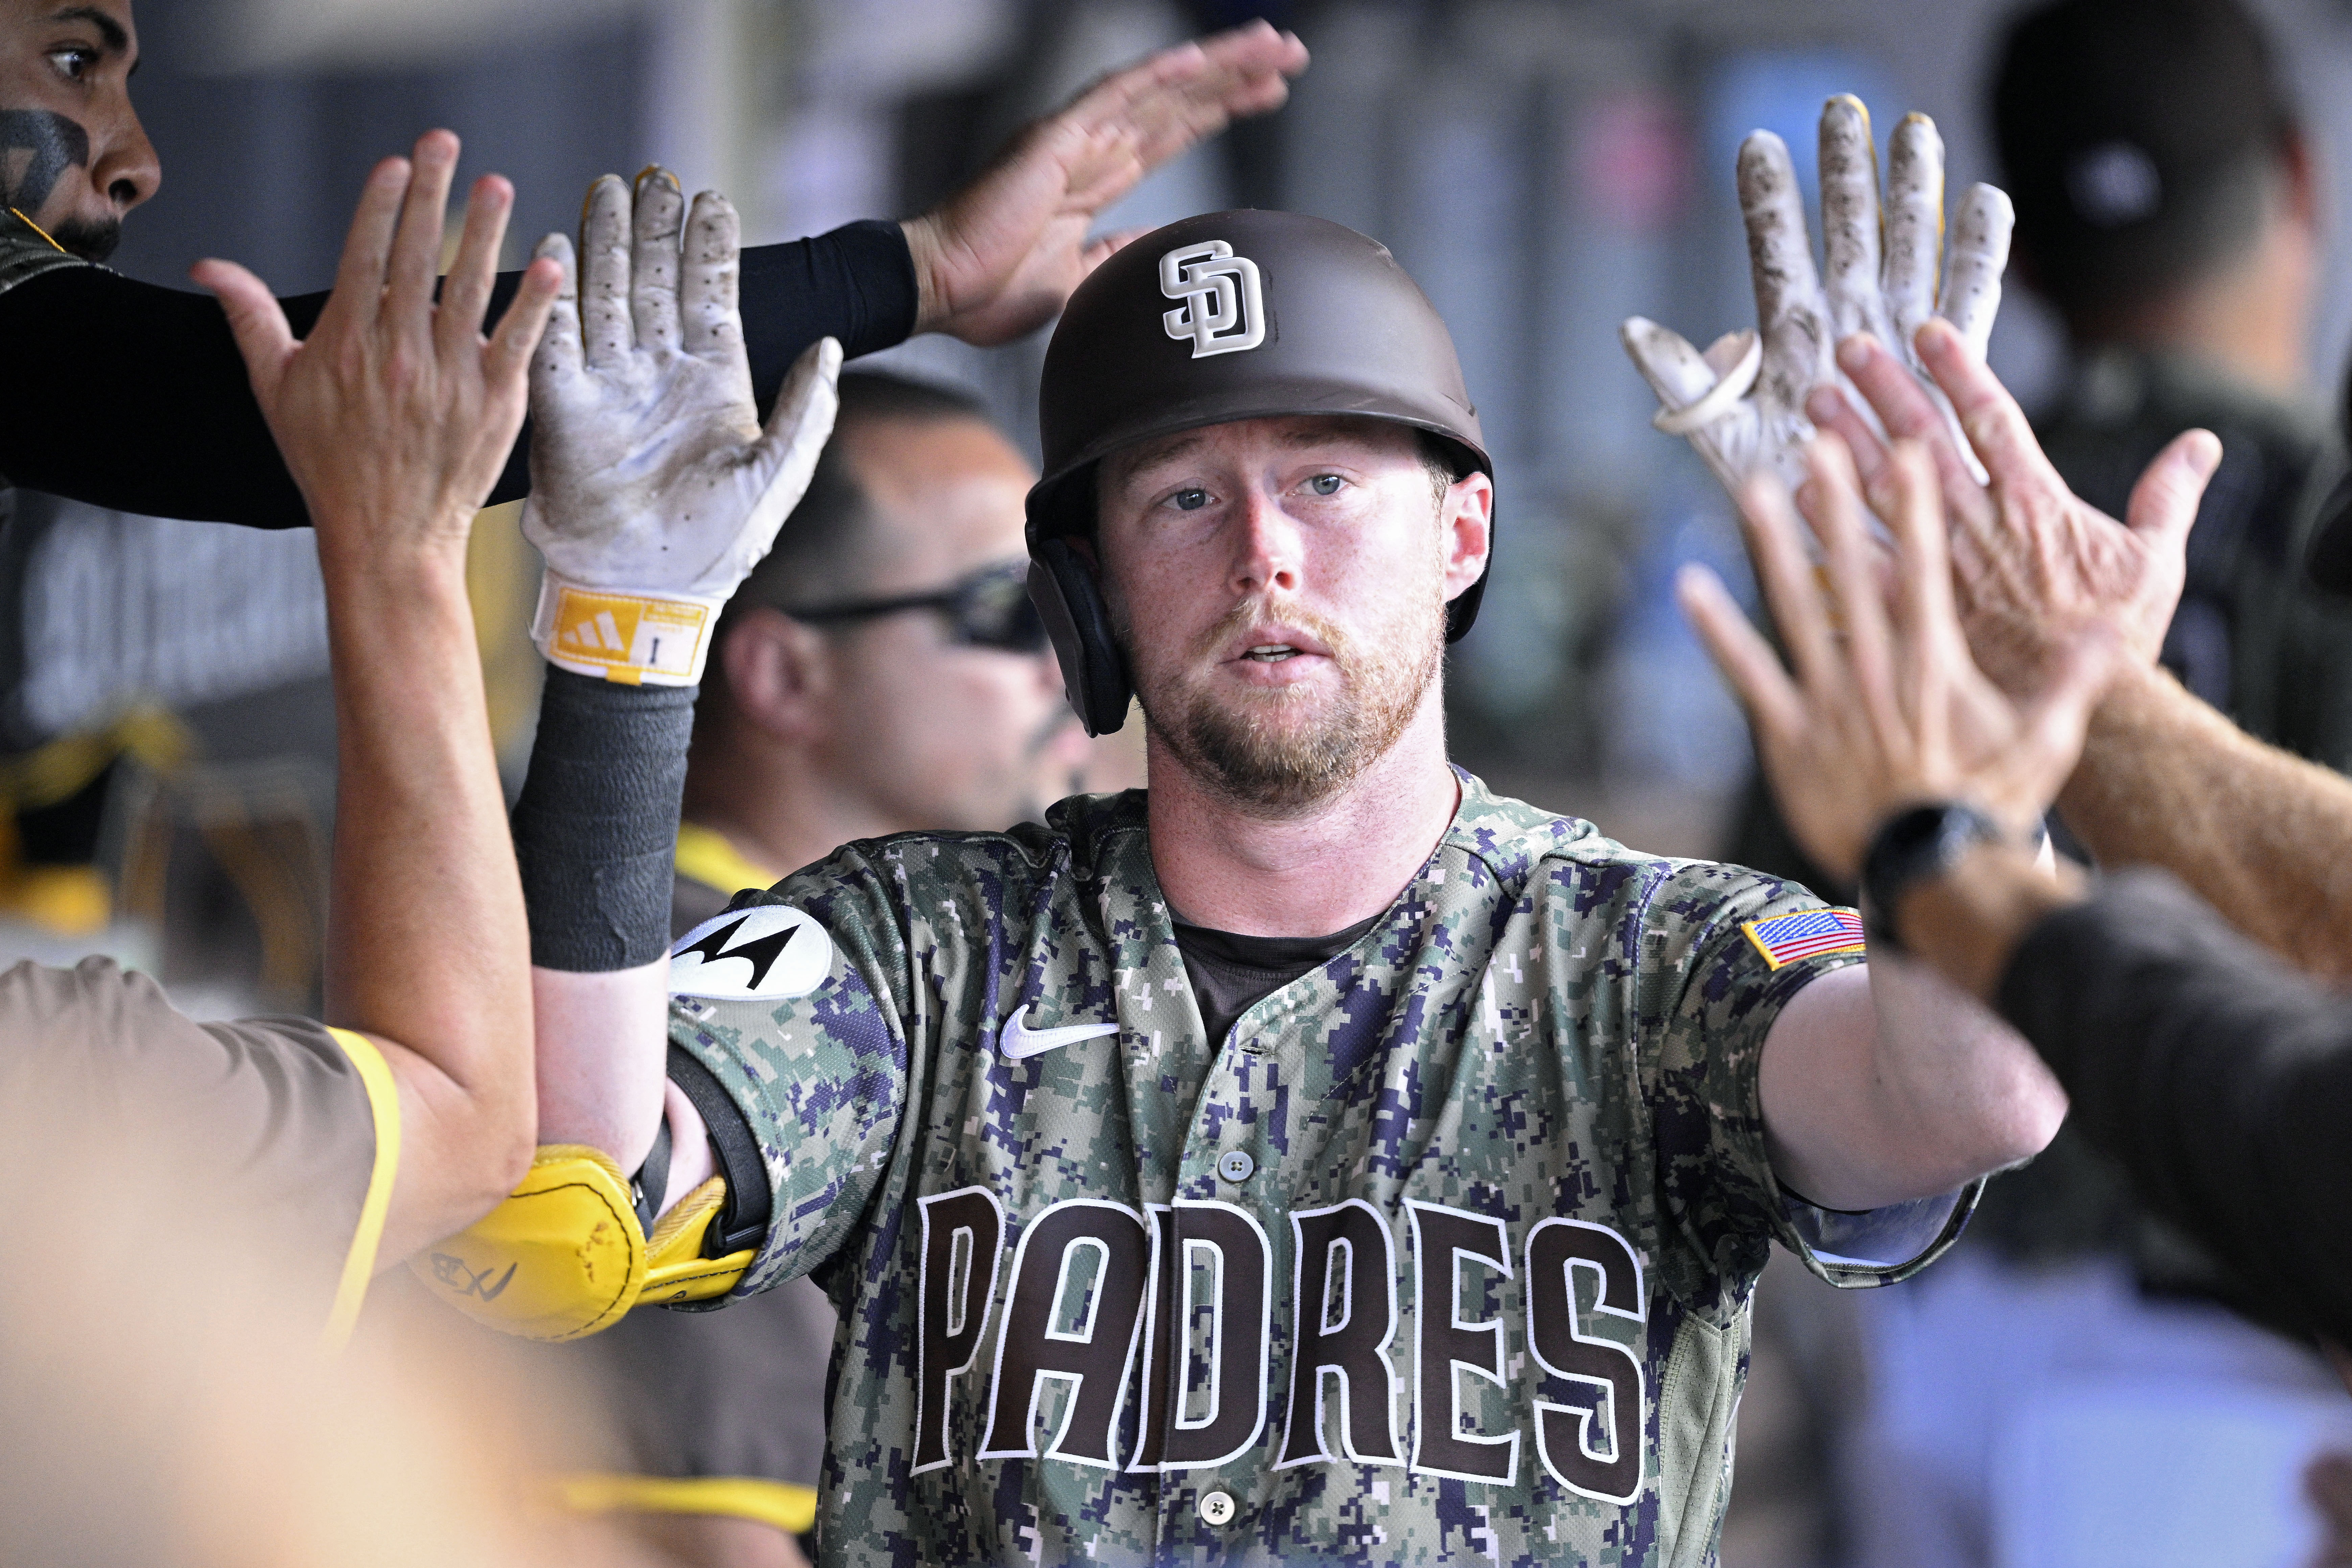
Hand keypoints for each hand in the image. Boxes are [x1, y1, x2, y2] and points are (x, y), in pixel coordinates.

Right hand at [193, 130, 558, 568]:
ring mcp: (449, 378)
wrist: (386, 534)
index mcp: (347, 343)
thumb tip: (210, 267)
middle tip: (444, 142)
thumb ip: (249, 318)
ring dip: (486, 232)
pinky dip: (535, 305)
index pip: (366, 255)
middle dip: (430, 194)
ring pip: (469, 289)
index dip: (382, 205)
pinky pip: (518, 343)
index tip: (396, 164)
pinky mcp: (493, 403)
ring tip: (497, 184)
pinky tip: (550, 266)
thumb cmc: (330, 463)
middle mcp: (398, 354)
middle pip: (416, 256)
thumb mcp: (276, 390)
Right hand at [523, 168, 840, 684]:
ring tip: (608, 187)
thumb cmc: (718, 546)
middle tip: (651, 176)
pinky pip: (555, 339)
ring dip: (605, 242)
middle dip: (652, 228)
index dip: (709, 248)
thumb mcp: (779, 474)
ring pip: (606, 295)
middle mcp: (660, 377)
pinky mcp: (565, 408)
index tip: (711, 198)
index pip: (711, 297)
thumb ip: (808, 409)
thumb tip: (830, 347)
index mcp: (714, 385)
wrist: (651, 592)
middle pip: (653, 282)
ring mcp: (611, 388)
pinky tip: (556, 245)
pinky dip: (555, 295)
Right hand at [900, 19, 1307, 346]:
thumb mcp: (1078, 277)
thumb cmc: (990, 291)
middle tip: (1289, 54)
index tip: (1269, 93)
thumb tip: (1156, 244)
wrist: (940, 293)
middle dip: (1236, 77)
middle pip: (1179, 101)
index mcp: (1096, 177)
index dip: (1221, 107)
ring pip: (1159, 89)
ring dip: (1216, 66)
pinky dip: (1155, 76)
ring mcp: (1074, 139)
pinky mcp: (1053, 141)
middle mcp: (1091, 147)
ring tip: (1270, 47)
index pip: (1174, 131)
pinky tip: (1197, 59)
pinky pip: (1110, 97)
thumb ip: (1116, 253)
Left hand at [1623, 96, 2011, 493]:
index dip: (1768, 200)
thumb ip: (1682, 383)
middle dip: (1846, 170)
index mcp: (1789, 333)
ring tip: (1914, 131)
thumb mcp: (1720, 438)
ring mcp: (1898, 333)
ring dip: (1913, 190)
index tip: (1757, 145)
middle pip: (1846, 229)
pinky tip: (1985, 199)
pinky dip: (1979, 252)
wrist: (1841, 538)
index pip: (1775, 250)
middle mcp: (1845, 319)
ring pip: (1908, 245)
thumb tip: (1632, 331)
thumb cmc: (1779, 493)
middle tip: (1842, 109)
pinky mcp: (1947, 360)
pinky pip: (1968, 297)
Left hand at [1678, 435, 2117, 880]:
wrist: (1934, 874)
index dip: (1915, 510)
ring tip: (1754, 489)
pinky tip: (1690, 588)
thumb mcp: (2044, 743)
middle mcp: (1877, 673)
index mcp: (1934, 666)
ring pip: (1796, 609)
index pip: (1924, 571)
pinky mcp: (1788, 737)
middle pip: (1856, 572)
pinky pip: (1745, 675)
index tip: (1906, 453)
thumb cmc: (1988, 807)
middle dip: (1839, 503)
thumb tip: (2112, 634)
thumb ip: (2074, 683)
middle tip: (1820, 441)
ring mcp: (1828, 702)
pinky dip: (1717, 632)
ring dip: (1774, 546)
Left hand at [1808, 320, 2220, 691]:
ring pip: (1880, 499)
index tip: (1927, 331)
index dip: (1959, 373)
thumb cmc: (2119, 642)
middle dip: (1885, 394)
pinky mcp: (1911, 616)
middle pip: (1923, 448)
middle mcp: (1980, 532)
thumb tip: (2201, 443)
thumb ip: (2168, 499)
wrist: (2089, 713)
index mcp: (2036, 508)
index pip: (1992, 422)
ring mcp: (1941, 572)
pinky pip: (1856, 571)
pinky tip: (1791, 499)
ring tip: (1811, 408)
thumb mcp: (2157, 566)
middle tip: (1847, 351)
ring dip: (1845, 448)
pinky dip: (1823, 533)